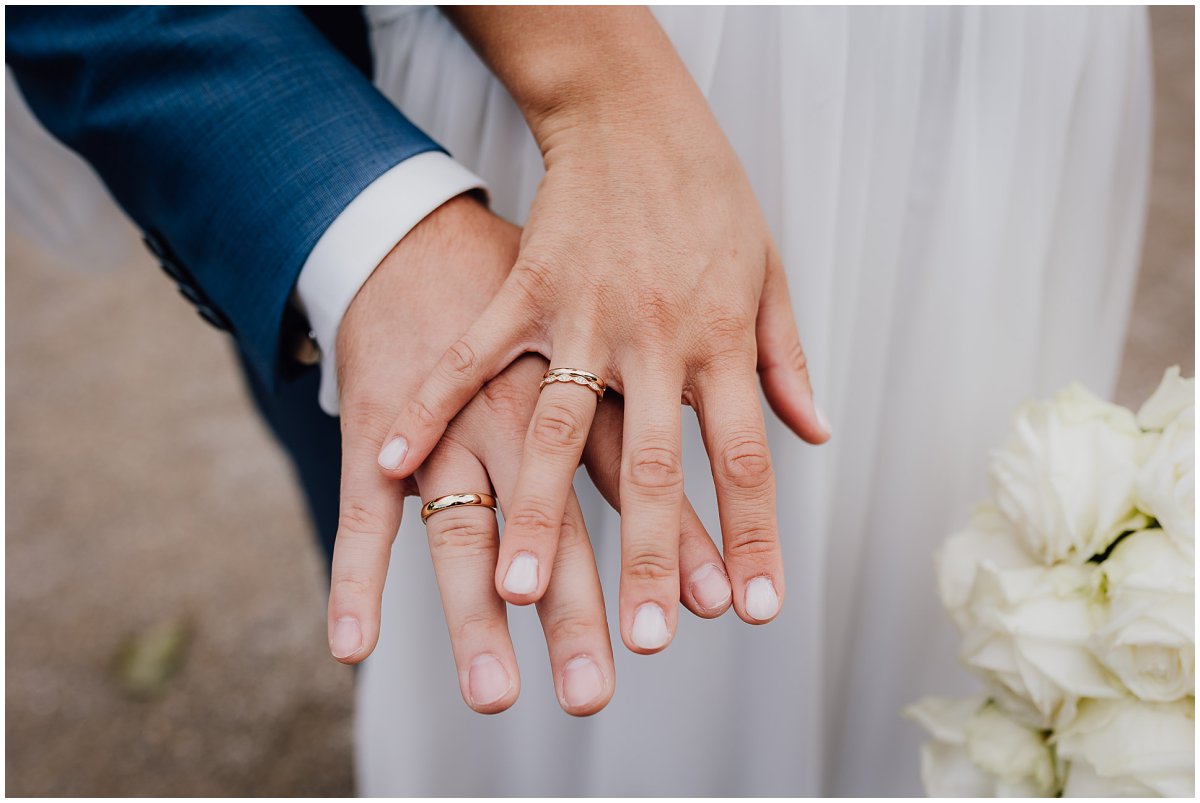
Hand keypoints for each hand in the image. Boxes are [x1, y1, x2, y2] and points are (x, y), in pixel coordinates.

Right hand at [375, 9, 829, 652]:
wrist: (639, 110)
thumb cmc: (708, 195)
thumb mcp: (768, 272)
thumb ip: (786, 360)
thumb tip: (816, 435)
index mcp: (722, 340)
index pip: (745, 458)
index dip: (750, 535)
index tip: (751, 610)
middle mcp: (654, 338)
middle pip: (649, 463)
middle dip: (644, 555)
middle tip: (638, 639)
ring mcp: (581, 315)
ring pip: (556, 427)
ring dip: (535, 511)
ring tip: (515, 588)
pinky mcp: (522, 290)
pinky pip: (472, 356)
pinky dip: (432, 406)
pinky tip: (391, 461)